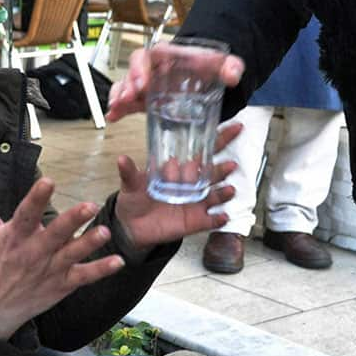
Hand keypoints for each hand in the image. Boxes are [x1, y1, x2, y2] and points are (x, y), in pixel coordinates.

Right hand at [0, 165, 124, 339]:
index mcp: (15, 236)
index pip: (26, 214)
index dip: (36, 198)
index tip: (48, 181)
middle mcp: (33, 252)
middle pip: (55, 234)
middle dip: (72, 220)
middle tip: (90, 205)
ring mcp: (50, 269)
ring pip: (72, 255)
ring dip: (89, 244)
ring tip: (106, 232)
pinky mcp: (62, 284)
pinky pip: (84, 277)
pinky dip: (100, 270)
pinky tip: (118, 261)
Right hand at [106, 43, 244, 122]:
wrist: (205, 74)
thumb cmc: (208, 65)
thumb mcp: (223, 64)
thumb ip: (231, 66)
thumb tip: (233, 75)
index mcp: (166, 56)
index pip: (147, 56)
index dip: (140, 68)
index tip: (142, 82)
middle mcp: (152, 68)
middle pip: (132, 72)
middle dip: (126, 85)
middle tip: (127, 99)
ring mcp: (146, 83)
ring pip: (125, 87)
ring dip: (118, 97)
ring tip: (116, 109)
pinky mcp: (144, 98)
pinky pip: (127, 102)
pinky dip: (118, 109)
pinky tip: (113, 117)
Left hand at [113, 122, 241, 247]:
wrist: (132, 226)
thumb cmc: (135, 200)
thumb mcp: (131, 185)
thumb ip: (130, 173)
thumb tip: (121, 159)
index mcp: (179, 170)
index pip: (202, 152)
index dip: (219, 140)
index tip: (234, 128)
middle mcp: (191, 185)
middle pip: (213, 173)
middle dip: (222, 169)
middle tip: (230, 164)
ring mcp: (195, 203)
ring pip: (214, 195)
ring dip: (223, 193)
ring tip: (228, 189)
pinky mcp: (195, 221)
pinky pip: (211, 220)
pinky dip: (218, 219)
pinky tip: (223, 216)